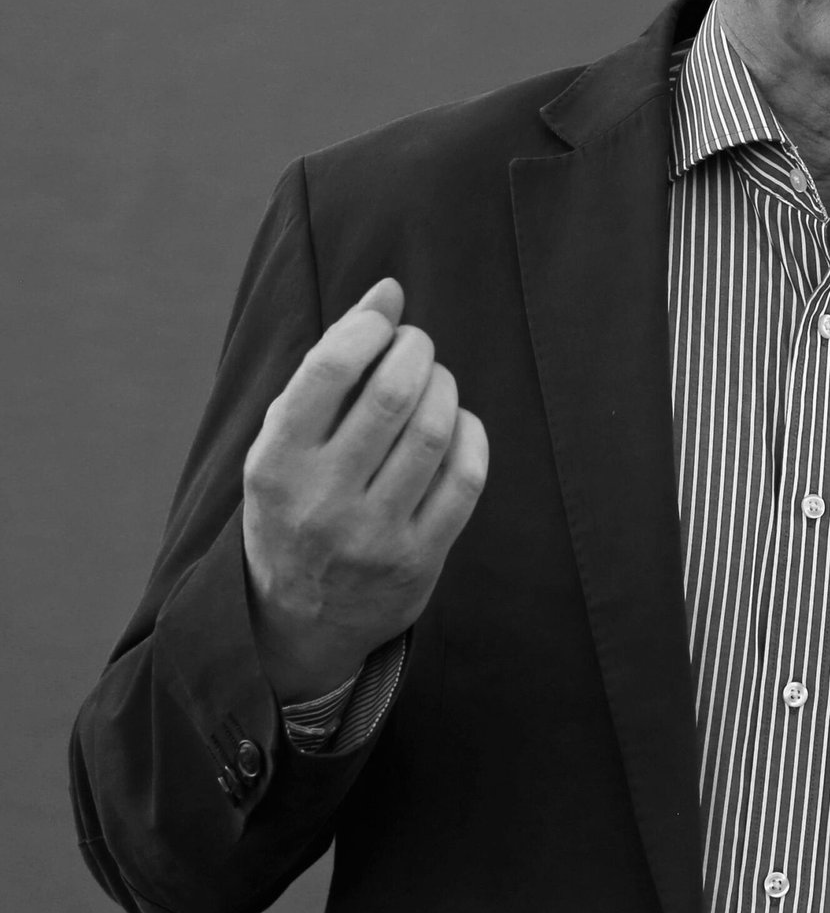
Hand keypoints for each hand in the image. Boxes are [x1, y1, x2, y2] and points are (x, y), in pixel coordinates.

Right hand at [242, 278, 489, 702]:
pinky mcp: (419, 560)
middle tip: (418, 348)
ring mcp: (372, 534)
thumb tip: (389, 290)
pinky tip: (459, 426)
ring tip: (437, 383)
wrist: (298, 621)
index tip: (386, 321)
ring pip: (434, 431)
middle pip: (394, 394)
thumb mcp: (285, 442)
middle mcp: (320, 500)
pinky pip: (466, 477)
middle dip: (418, 352)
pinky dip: (471, 435)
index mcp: (275, 462)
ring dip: (446, 389)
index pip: (328, 370)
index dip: (370, 328)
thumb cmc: (296, 503)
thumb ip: (330, 366)